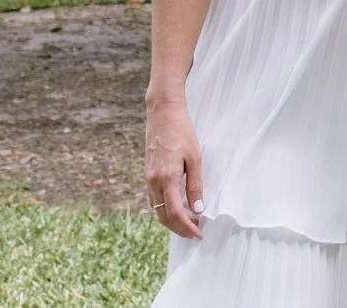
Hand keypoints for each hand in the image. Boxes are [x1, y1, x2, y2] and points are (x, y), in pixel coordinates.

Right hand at [144, 94, 205, 237]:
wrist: (163, 113)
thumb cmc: (181, 132)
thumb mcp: (194, 158)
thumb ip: (195, 185)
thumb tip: (198, 209)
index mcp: (166, 178)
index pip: (175, 213)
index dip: (187, 227)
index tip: (199, 233)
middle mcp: (153, 182)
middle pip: (163, 216)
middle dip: (179, 229)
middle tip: (195, 233)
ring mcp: (148, 179)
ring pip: (156, 209)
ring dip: (171, 221)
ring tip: (189, 223)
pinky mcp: (148, 174)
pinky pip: (153, 199)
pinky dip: (164, 209)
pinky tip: (176, 208)